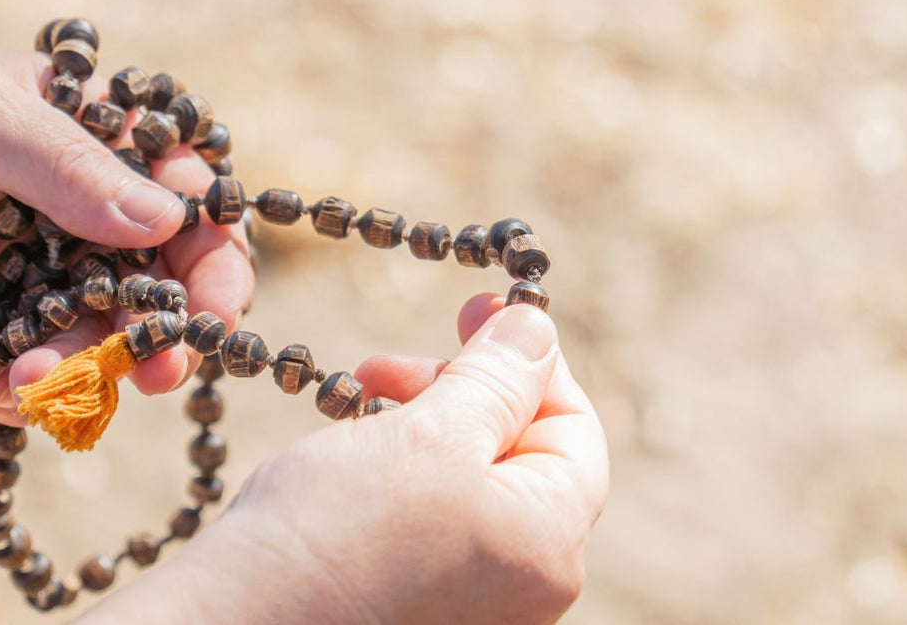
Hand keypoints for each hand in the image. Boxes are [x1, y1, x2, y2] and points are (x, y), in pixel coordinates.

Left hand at [0, 36, 252, 417]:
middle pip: (162, 285)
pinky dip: (24, 393)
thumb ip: (71, 169)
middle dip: (165, 334)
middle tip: (159, 372)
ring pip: (99, 340)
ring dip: (84, 369)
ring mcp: (40, 276)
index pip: (189, 202)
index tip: (216, 305)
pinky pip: (31, 374)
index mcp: (100, 146)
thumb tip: (167, 221)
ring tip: (32, 376)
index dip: (216, 256)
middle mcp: (84, 215)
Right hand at [79, 296, 609, 624]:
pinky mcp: (419, 606)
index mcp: (549, 544)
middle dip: (462, 391)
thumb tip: (538, 328)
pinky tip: (346, 459)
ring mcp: (473, 603)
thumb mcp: (428, 434)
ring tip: (356, 408)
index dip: (531, 360)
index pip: (575, 428)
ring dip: (422, 426)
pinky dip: (400, 475)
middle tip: (389, 365)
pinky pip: (431, 522)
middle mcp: (526, 587)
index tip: (477, 310)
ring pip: (470, 483)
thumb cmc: (331, 534)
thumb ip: (496, 378)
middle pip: (522, 455)